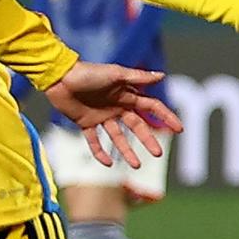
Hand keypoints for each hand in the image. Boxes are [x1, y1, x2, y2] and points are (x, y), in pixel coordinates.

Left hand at [42, 63, 179, 167]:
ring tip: (136, 165)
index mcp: (126, 94)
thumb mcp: (115, 74)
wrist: (59, 77)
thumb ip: (138, 77)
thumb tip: (162, 76)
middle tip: (158, 153)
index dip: (165, 117)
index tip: (179, 129)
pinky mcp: (85, 122)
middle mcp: (116, 106)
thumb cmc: (88, 72)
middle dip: (148, 140)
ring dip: (127, 151)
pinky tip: (108, 165)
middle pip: (137, 126)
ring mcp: (101, 116)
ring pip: (118, 137)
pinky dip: (100, 153)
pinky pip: (94, 141)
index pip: (151, 107)